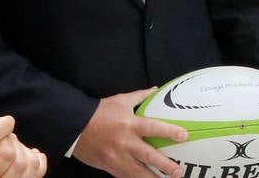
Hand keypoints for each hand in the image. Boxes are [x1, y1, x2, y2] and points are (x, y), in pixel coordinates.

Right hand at [73, 89, 187, 177]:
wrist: (74, 127)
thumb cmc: (99, 112)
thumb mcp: (121, 100)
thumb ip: (140, 96)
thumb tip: (156, 89)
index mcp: (130, 124)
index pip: (154, 128)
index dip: (169, 132)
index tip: (184, 136)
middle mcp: (125, 142)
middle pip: (148, 156)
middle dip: (164, 165)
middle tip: (179, 171)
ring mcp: (116, 157)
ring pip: (137, 172)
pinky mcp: (108, 167)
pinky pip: (124, 176)